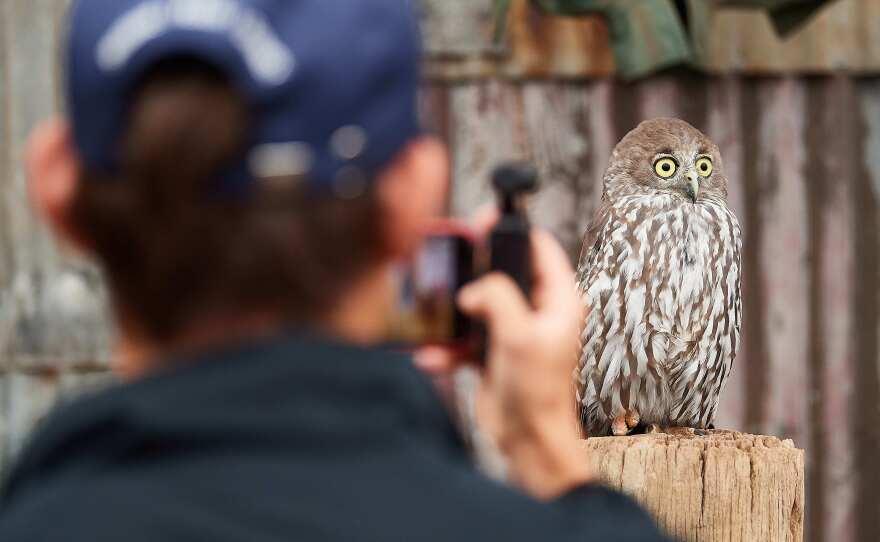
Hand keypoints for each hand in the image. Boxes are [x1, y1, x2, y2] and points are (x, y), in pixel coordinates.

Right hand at [456, 230, 590, 498]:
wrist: (527, 440)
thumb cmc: (540, 394)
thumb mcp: (521, 337)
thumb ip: (498, 299)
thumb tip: (474, 289)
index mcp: (558, 300)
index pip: (540, 247)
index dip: (513, 230)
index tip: (485, 222)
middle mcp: (536, 310)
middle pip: (502, 270)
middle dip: (474, 269)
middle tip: (452, 260)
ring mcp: (512, 329)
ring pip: (477, 301)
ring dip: (454, 312)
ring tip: (437, 315)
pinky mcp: (490, 350)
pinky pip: (463, 335)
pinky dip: (447, 345)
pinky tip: (435, 356)